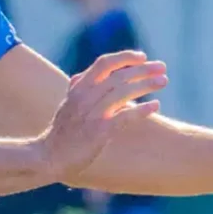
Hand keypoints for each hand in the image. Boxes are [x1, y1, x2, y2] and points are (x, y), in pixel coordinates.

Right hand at [41, 51, 165, 183]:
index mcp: (79, 88)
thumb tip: (80, 76)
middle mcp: (85, 97)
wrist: (49, 157)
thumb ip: (76, 89)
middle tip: (162, 67)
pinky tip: (155, 105)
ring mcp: (92, 113)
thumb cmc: (61, 132)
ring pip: (123, 92)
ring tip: (163, 81)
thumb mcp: (66, 105)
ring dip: (146, 84)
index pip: (104, 63)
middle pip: (119, 75)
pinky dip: (142, 110)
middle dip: (143, 69)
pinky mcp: (99, 131)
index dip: (124, 57)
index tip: (142, 56)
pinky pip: (125, 116)